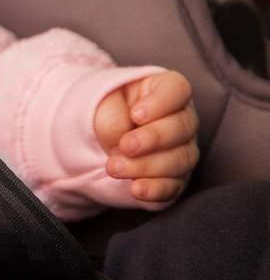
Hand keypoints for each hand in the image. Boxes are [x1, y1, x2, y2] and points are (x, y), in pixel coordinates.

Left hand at [93, 70, 197, 203]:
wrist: (97, 136)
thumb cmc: (106, 110)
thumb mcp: (102, 102)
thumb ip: (112, 115)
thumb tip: (122, 140)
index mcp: (165, 89)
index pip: (177, 90)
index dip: (161, 103)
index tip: (136, 115)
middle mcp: (181, 118)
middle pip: (182, 127)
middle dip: (153, 139)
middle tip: (125, 146)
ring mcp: (182, 149)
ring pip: (180, 159)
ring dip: (147, 166)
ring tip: (115, 168)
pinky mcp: (175, 177)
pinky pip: (174, 185)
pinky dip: (156, 189)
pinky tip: (137, 190)